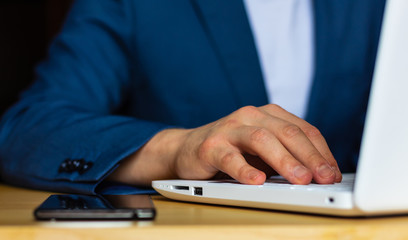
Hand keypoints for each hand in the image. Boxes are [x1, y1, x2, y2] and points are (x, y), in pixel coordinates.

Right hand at [108, 104, 341, 185]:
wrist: (187, 148)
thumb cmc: (231, 150)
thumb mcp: (263, 151)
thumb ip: (286, 156)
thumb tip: (320, 175)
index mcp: (268, 114)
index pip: (303, 130)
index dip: (321, 152)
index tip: (333, 173)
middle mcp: (250, 116)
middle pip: (287, 132)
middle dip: (310, 157)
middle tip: (325, 177)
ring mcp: (230, 128)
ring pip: (262, 139)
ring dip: (284, 161)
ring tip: (300, 180)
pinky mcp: (211, 145)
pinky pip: (230, 157)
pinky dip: (245, 170)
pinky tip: (257, 181)